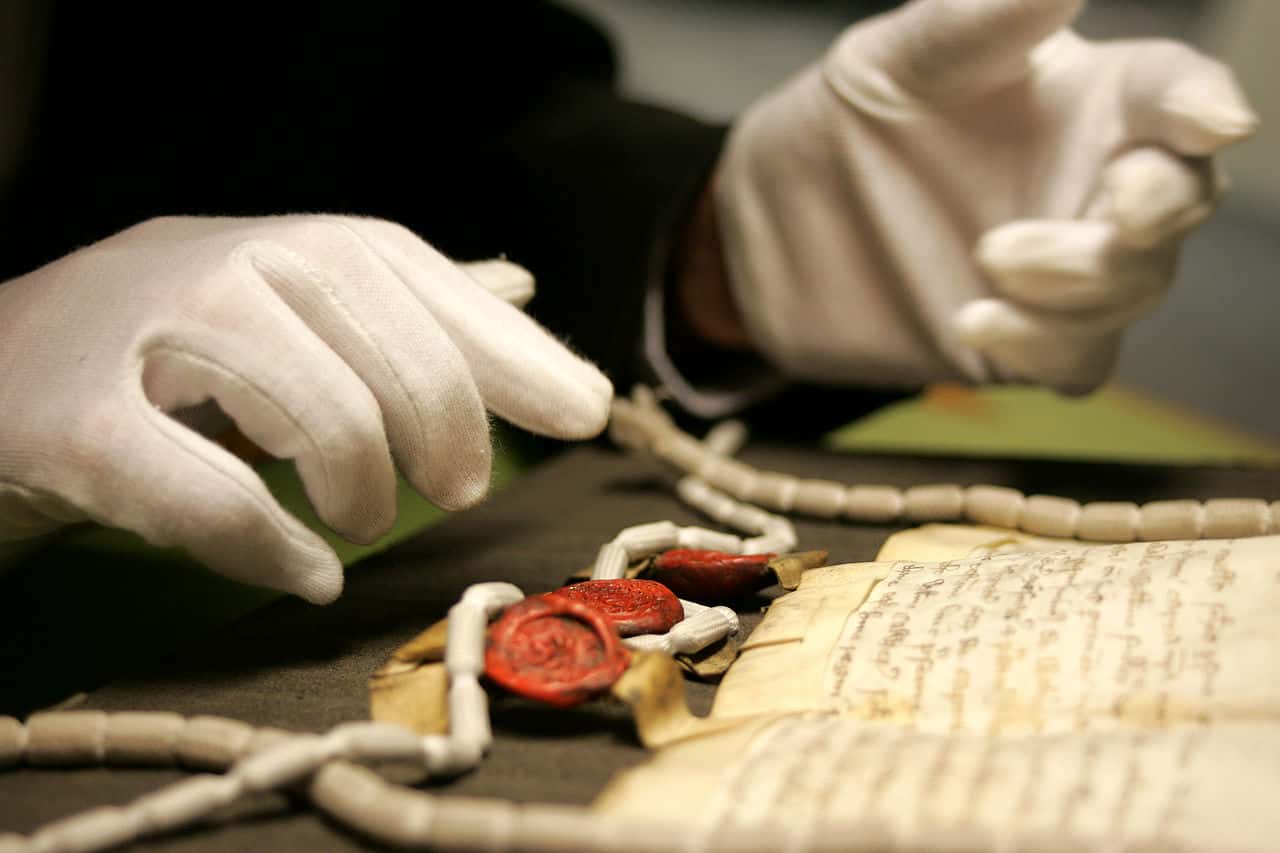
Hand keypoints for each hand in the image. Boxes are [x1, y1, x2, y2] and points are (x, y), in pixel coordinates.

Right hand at [0, 216, 611, 602]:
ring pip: (313, 411)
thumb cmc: (159, 350)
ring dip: (362, 487)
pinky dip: (268, 544)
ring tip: (361, 523)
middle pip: (390, 346)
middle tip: (458, 490)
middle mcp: (224, 266)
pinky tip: (307, 575)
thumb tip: (519, 289)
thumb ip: (398, 305)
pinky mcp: (71, 424)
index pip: (425, 283)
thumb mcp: (284, 306)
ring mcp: (142, 335)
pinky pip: (197, 491)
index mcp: (285, 245)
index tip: (585, 412)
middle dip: (447, 428)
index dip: (515, 351)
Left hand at [713, 0, 1256, 391]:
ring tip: (991, 258)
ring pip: (1135, 288)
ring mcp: (1065, 270)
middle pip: (1177, 200)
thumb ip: (984, 21)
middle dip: (1156, 208)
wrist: (781, 227)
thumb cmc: (854, 119)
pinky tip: (973, 320)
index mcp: (1083, 100)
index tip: (1211, 119)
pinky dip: (1041, 347)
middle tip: (1115, 210)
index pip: (1168, 93)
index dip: (1199, 102)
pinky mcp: (1026, 341)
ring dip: (1085, 283)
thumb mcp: (902, 57)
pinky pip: (1073, 361)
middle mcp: (1091, 183)